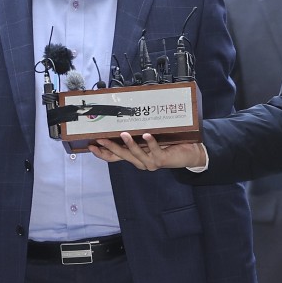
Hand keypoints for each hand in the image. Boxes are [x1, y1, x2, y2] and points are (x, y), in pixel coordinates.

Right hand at [89, 132, 204, 170]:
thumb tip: (125, 119)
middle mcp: (141, 162)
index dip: (102, 153)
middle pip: (122, 156)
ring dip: (129, 144)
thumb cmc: (169, 144)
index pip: (114, 158)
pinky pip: (154, 151)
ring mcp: (150, 163)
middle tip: (100, 139)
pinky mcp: (162, 160)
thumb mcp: (150, 139)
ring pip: (136, 154)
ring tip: (123, 134)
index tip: (91, 146)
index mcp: (135, 157)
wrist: (190, 153)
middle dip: (110, 147)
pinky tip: (146, 135)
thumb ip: (138, 134)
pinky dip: (150, 143)